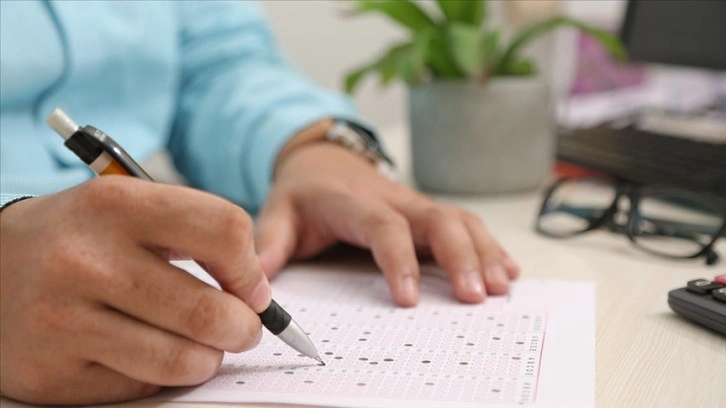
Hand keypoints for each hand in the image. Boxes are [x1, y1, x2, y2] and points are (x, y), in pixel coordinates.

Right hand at [0, 177, 268, 404]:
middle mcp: (85, 260)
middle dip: (244, 327)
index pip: (224, 230)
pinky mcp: (52, 371)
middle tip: (244, 328)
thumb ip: (194, 235)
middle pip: (209, 309)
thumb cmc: (77, 238)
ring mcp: (63, 320)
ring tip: (205, 346)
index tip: (251, 286)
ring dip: (210, 358)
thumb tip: (256, 291)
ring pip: (182, 359)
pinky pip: (143, 384)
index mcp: (116, 205)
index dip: (250, 267)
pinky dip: (164, 374)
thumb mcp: (127, 208)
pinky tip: (152, 353)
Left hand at [255, 142, 519, 306]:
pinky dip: (489, 246)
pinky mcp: (427, 212)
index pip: (383, 226)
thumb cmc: (303, 193)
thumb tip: (260, 278)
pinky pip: (465, 224)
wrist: (323, 160)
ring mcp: (415, 204)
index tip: (409, 299)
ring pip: (459, 221)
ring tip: (500, 288)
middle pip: (437, 219)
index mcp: (354, 202)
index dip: (399, 259)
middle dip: (461, 256)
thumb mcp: (278, 211)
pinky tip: (508, 270)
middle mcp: (394, 200)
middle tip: (476, 296)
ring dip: (484, 252)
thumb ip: (270, 242)